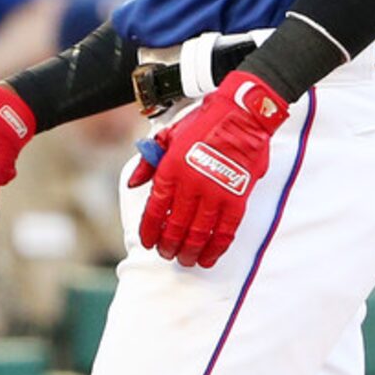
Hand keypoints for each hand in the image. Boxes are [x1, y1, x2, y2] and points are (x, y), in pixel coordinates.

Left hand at [127, 70, 288, 267]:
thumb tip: (133, 183)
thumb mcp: (168, 135)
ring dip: (190, 251)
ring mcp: (215, 192)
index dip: (150, 230)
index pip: (154, 210)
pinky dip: (216, 247)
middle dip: (169, 245)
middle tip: (168, 253)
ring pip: (199, 233)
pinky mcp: (237, 198)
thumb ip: (148, 162)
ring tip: (186, 260)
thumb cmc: (204, 122)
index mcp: (170, 170)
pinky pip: (225, 230)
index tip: (148, 242)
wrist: (241, 114)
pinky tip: (209, 257)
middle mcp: (190, 184)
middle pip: (175, 226)